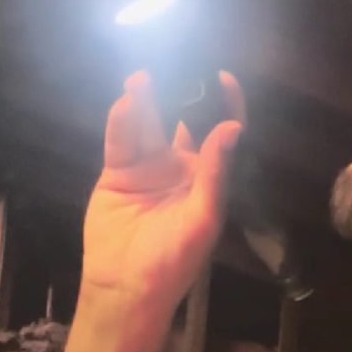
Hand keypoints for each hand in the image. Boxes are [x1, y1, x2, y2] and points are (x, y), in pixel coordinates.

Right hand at [48, 70, 242, 351]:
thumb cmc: (174, 260)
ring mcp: (147, 168)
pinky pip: (121, 141)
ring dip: (148, 101)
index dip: (225, 104)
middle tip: (177, 62)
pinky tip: (126, 102)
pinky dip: (122, 121)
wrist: (126, 289)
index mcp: (207, 177)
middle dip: (181, 93)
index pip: (220, 133)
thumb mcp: (203, 217)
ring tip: (144, 77)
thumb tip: (233, 128)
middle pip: (182, 120)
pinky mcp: (117, 173)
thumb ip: (215, 171)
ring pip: (149, 125)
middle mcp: (179, 167)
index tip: (224, 75)